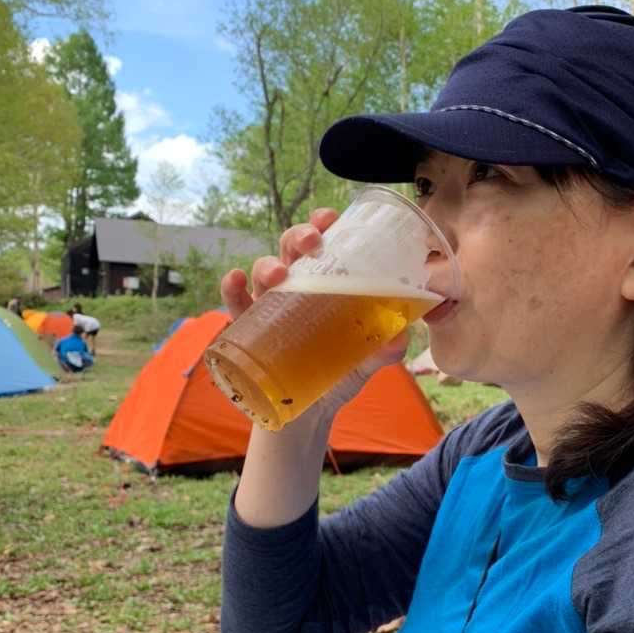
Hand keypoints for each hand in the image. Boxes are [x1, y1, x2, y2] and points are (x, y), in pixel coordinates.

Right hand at [219, 207, 410, 416]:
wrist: (310, 413)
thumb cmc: (339, 373)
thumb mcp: (367, 360)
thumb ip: (385, 349)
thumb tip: (401, 337)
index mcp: (326, 284)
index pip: (324, 244)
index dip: (323, 224)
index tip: (330, 218)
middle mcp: (296, 287)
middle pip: (292, 248)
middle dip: (299, 236)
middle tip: (312, 242)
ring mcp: (270, 306)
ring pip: (263, 270)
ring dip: (268, 265)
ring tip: (278, 275)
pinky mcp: (249, 329)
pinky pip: (236, 303)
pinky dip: (232, 288)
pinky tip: (236, 279)